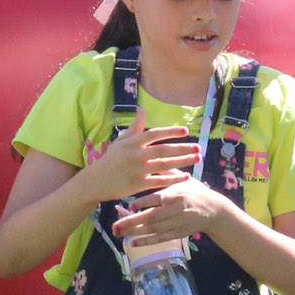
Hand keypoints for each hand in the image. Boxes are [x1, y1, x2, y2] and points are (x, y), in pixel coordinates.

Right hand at [79, 123, 195, 205]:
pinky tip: (186, 176)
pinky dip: (173, 178)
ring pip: (164, 165)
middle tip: (199, 147)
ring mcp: (137, 170)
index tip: (186, 131)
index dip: (171, 132)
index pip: (155, 134)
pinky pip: (159, 181)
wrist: (95, 181)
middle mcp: (135, 155)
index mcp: (132, 142)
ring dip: (183, 162)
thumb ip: (135, 127)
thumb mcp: (121, 141)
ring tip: (197, 159)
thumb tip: (142, 109)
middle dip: (183, 148)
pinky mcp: (137, 185)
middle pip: (164, 150)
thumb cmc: (111, 159)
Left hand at [113, 176, 232, 249]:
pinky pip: (159, 239)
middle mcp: (175, 210)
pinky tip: (132, 243)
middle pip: (151, 217)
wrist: (213, 210)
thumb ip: (167, 171)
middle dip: (132, 222)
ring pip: (153, 230)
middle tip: (115, 226)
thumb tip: (151, 155)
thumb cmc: (195, 191)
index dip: (144, 203)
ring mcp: (176, 224)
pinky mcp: (177, 233)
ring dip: (135, 233)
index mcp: (176, 195)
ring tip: (118, 233)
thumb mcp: (184, 179)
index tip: (129, 205)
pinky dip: (146, 242)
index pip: (158, 199)